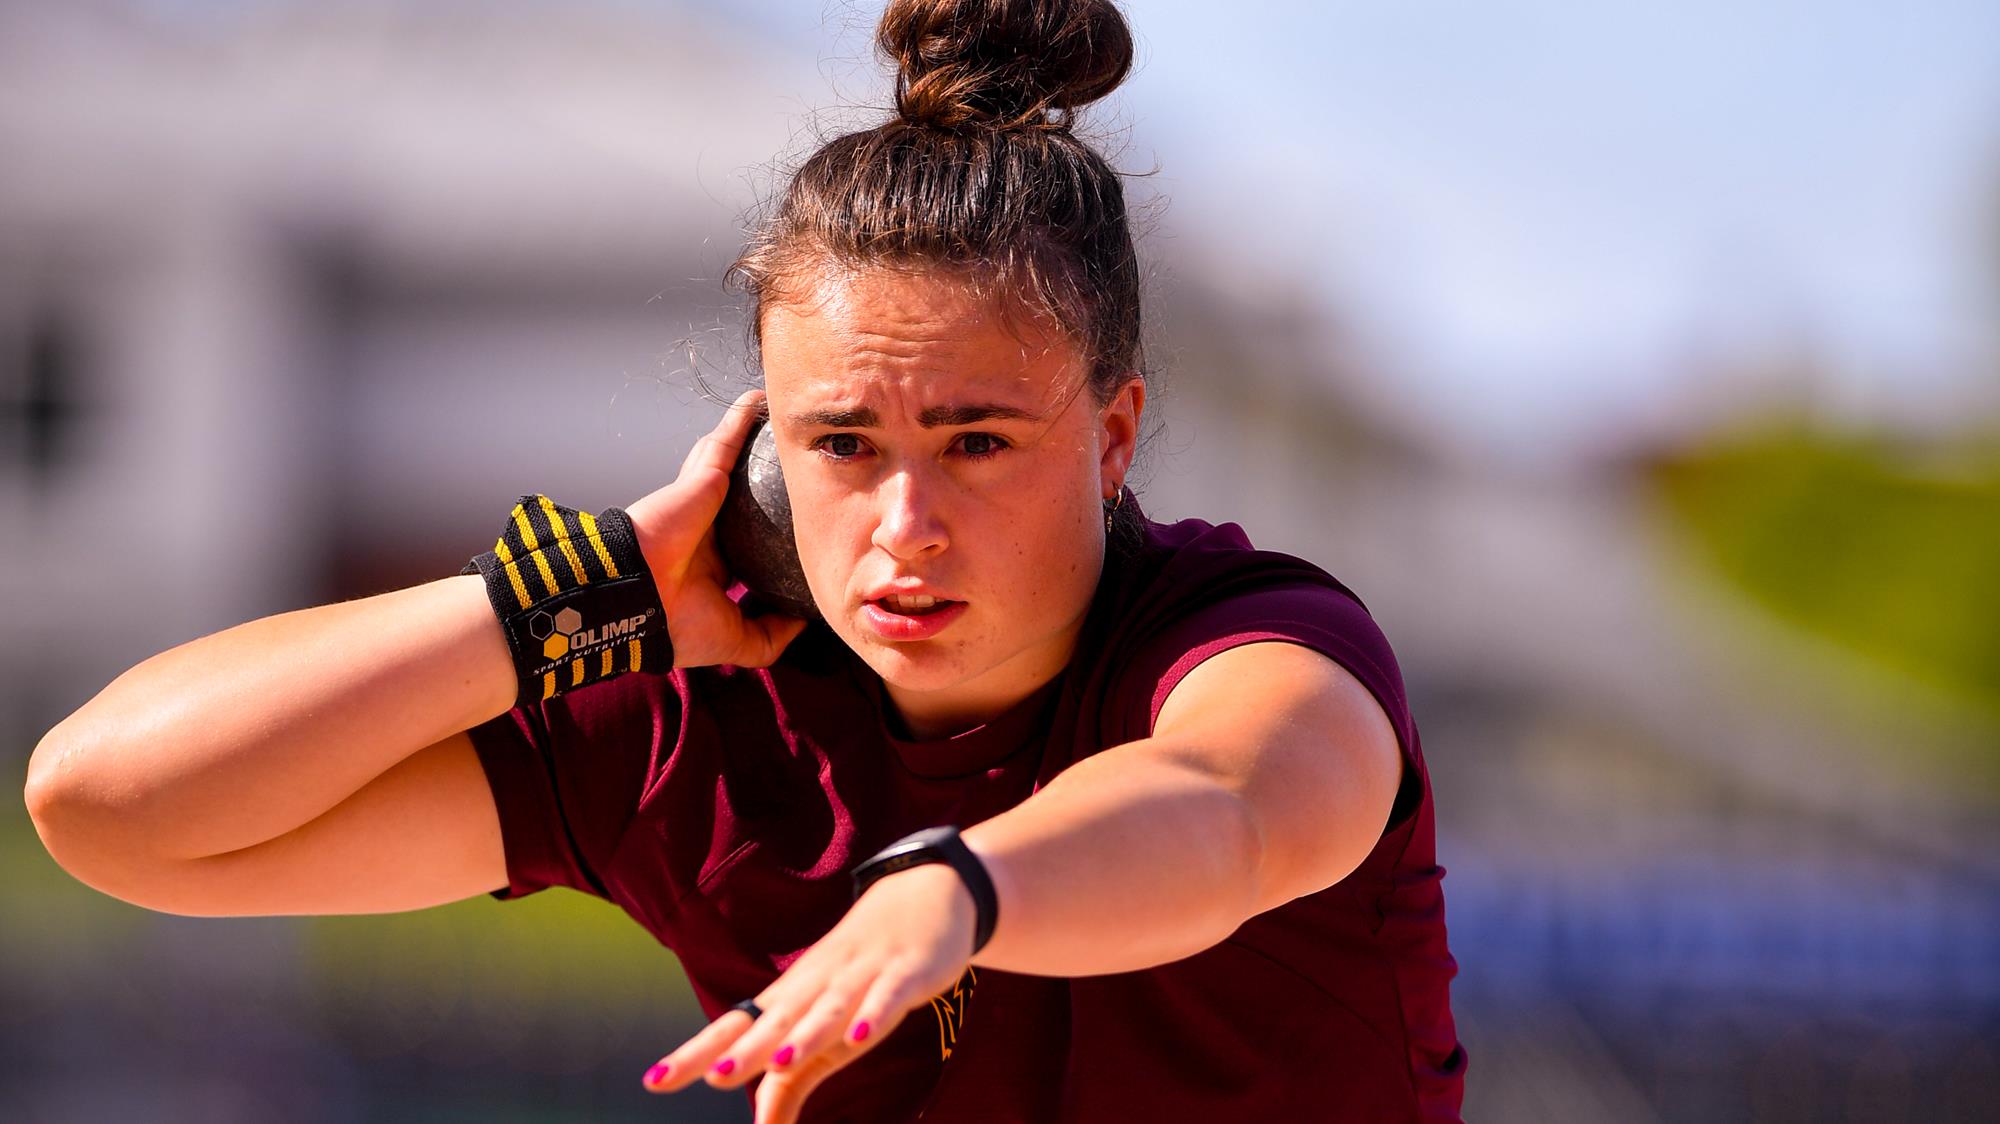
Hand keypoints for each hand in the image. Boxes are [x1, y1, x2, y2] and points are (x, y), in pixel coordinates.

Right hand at [625, 389, 808, 668]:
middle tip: (802, 468)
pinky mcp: (701, 478)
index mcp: (713, 566)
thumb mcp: (736, 640)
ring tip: (784, 422)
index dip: (769, 538)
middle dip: (767, 483)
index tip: (800, 534)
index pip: (747, 544)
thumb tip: (805, 620)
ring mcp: (702, 500)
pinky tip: (761, 398)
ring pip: (732, 463)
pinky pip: (725, 441)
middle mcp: (707, 529)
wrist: (639, 600)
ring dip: (754, 441)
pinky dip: (741, 418)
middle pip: (743, 498)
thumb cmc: (678, 623)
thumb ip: (770, 633)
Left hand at [639, 864, 978, 1123]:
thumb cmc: (861, 974)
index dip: (697, 1053)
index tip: (655, 1080)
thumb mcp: (826, 1031)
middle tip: (713, 1075)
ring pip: (827, 1009)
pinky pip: (888, 996)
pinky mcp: (904, 973)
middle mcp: (816, 985)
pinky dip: (875, 1014)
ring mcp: (859, 975)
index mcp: (790, 998)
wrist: (924, 895)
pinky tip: (861, 1035)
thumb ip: (793, 1081)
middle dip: (746, 1049)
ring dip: (803, 1035)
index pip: (735, 1027)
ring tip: (777, 1061)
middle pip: (776, 1020)